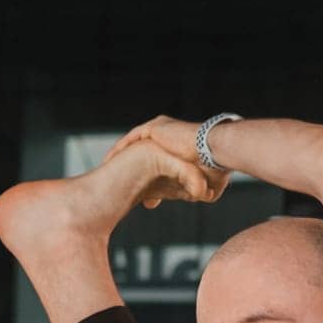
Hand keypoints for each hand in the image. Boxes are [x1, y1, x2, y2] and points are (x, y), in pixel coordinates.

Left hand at [104, 116, 230, 207]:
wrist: (214, 152)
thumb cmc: (215, 168)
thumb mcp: (201, 181)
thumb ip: (197, 187)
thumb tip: (199, 195)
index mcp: (180, 144)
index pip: (156, 159)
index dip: (146, 175)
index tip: (138, 190)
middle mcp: (169, 134)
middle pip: (141, 151)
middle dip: (129, 166)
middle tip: (116, 181)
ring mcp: (160, 128)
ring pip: (133, 144)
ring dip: (120, 157)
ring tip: (106, 170)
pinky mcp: (154, 127)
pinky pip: (131, 139)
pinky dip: (120, 149)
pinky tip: (110, 162)